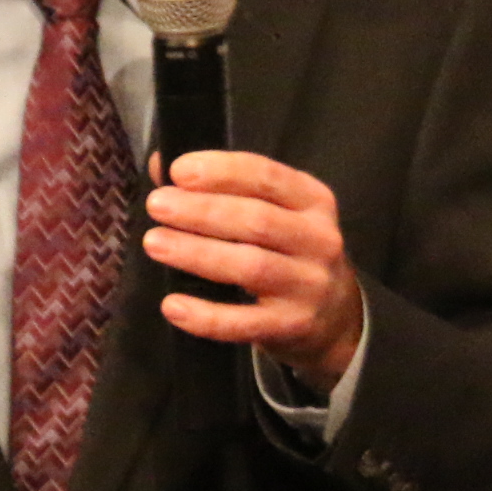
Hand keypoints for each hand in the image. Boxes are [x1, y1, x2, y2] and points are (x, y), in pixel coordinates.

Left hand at [143, 149, 365, 389]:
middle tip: (158, 206)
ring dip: (198, 253)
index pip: (268, 177)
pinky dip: (206, 316)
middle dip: (202, 210)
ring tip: (155, 243)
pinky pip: (244, 323)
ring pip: (251, 266)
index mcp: (313, 201)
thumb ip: (224, 187)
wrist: (336, 317)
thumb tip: (160, 164)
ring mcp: (309, 286)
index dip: (223, 172)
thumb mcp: (275, 212)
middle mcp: (318, 240)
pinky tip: (172, 306)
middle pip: (257, 221)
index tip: (179, 171)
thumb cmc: (290, 252)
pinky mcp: (293, 326)